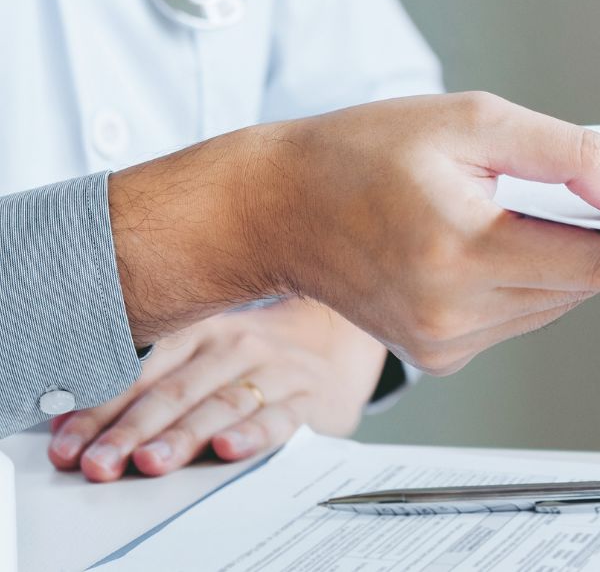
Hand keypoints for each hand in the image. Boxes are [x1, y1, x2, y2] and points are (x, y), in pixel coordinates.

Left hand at [46, 297, 385, 481]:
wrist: (335, 343)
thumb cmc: (253, 359)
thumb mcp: (205, 355)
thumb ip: (152, 384)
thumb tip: (76, 425)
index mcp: (200, 331)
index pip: (141, 373)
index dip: (101, 411)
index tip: (70, 446)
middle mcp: (236, 345)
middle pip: (176, 390)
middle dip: (132, 431)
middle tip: (101, 462)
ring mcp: (275, 369)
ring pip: (222, 404)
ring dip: (184, 436)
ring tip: (152, 462)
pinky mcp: (308, 397)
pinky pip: (279, 416)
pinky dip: (253, 433)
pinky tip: (228, 449)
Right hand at [109, 92, 599, 374]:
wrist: (273, 209)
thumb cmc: (361, 152)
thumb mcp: (471, 121)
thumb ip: (569, 156)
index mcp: (459, 251)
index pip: (596, 263)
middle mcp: (453, 313)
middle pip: (584, 285)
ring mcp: (444, 344)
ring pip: (557, 303)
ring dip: (577, 260)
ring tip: (567, 209)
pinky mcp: (438, 356)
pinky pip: (522, 316)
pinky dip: (538, 279)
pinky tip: (515, 239)